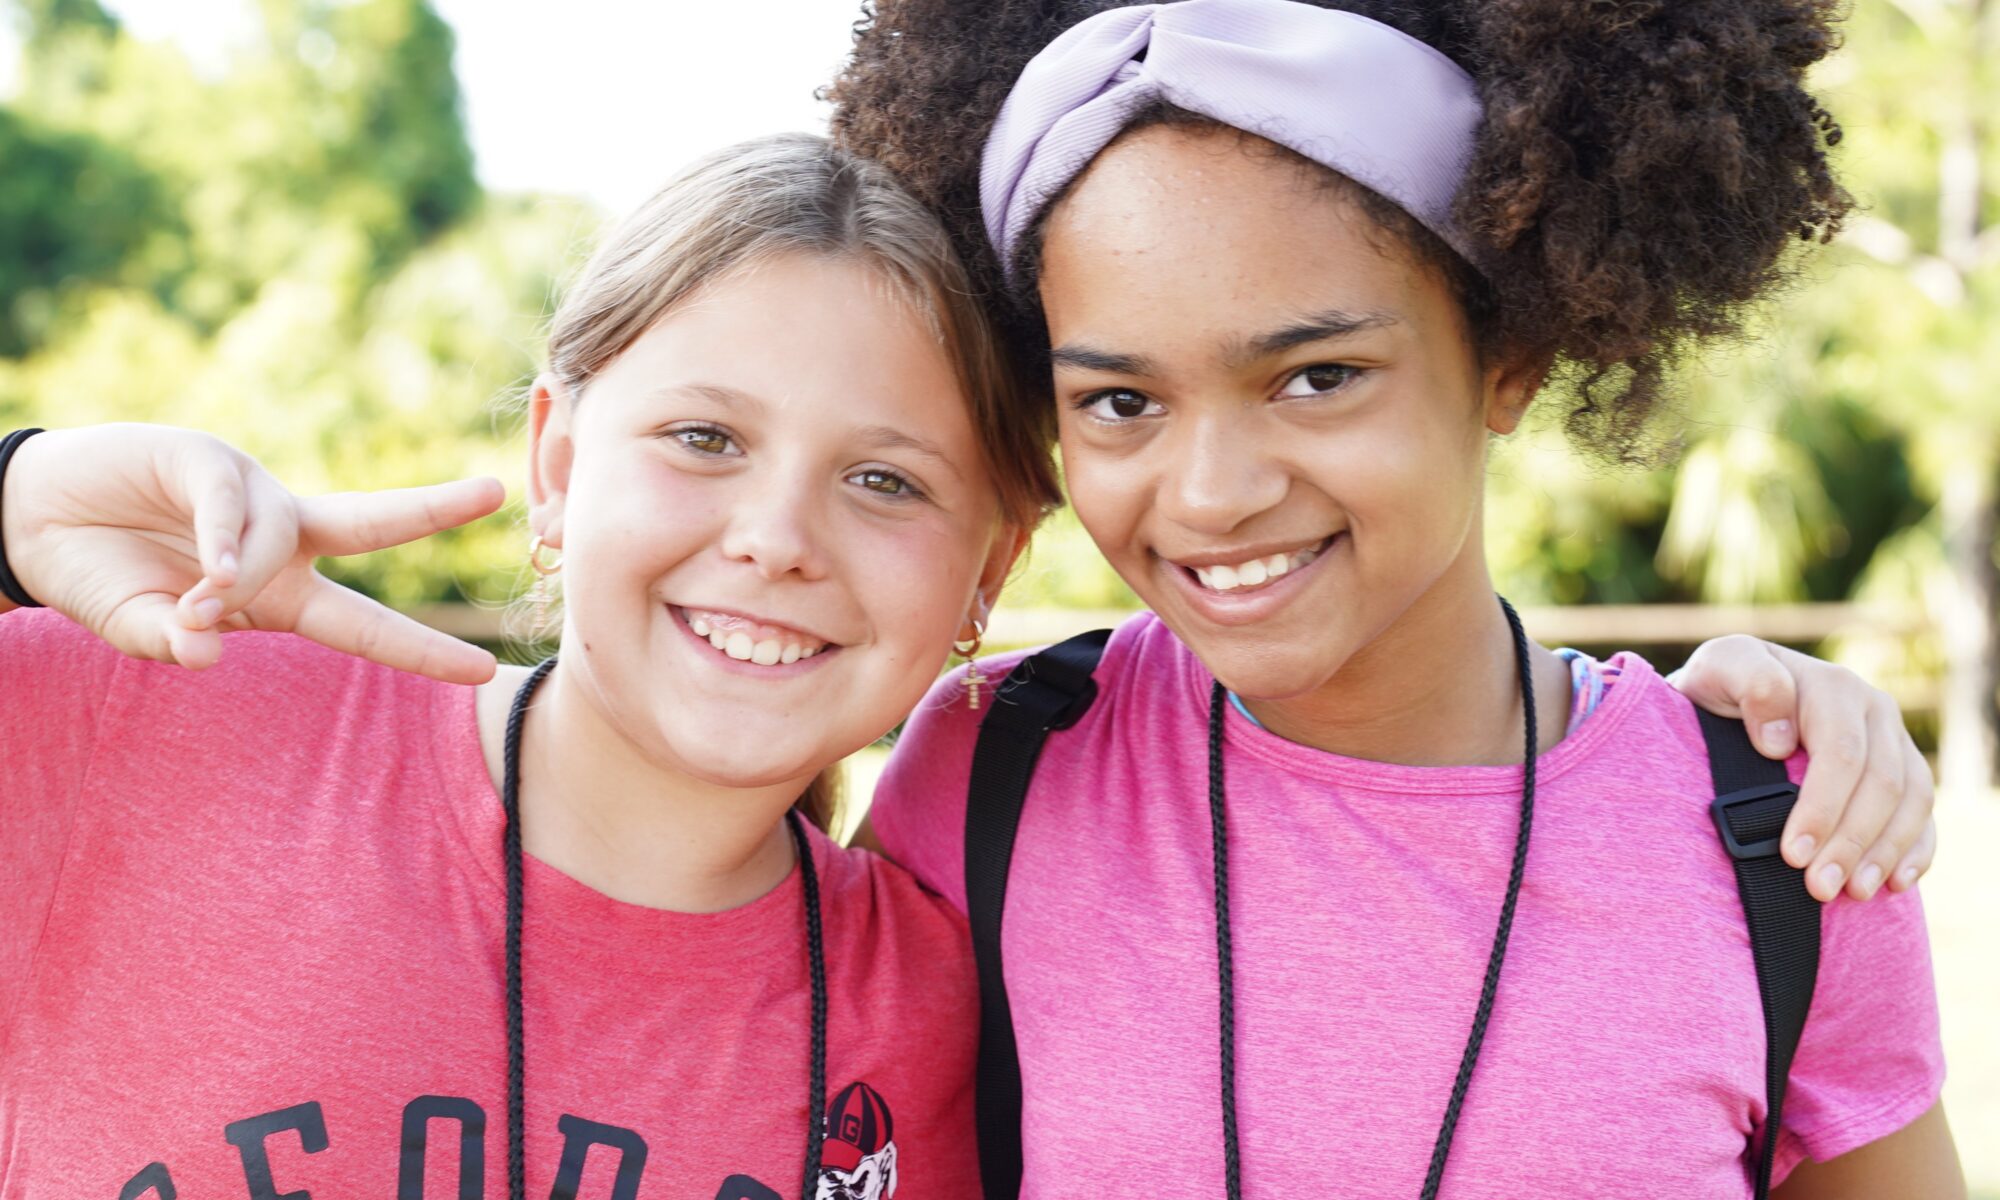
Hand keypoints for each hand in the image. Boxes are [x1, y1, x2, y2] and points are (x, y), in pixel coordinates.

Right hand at [1, 424, 503, 683]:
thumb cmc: (100, 580)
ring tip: (192, 601)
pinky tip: (204, 576)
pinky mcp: (206, 459)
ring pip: (282, 530)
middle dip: (432, 507)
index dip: (420, 650)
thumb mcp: (136, 629)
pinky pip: (232, 503)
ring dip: (242, 575)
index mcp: (283, 593)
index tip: (481, 670)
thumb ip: (172, 644)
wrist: (27, 522)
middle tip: (496, 490)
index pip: (365, 626)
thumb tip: (208, 648)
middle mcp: (283, 539)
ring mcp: (248, 495)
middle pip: (373, 525)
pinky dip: (222, 540)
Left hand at [1669, 635, 1935, 903]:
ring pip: (1912, 800)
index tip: (1792, 854)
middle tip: (1818, 888)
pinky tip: (1894, 882)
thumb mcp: (1719, 669)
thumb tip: (1780, 741)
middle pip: (1881, 784)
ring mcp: (1893, 739)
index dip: (1822, 808)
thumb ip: (1750, 682)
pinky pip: (1925, 812)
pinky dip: (1915, 849)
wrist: (1728, 696)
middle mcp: (1872, 708)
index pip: (1841, 754)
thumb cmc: (1718, 687)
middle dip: (1851, 842)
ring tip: (1853, 893)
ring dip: (1884, 852)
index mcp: (1832, 687)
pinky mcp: (1904, 769)